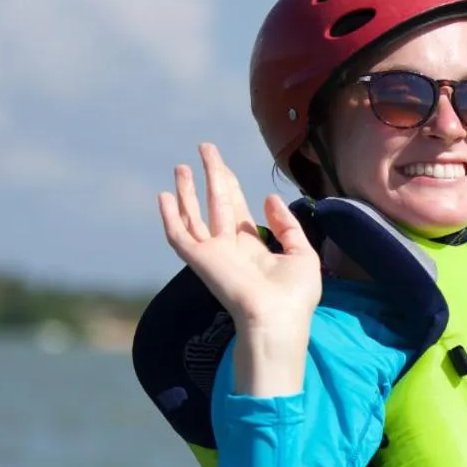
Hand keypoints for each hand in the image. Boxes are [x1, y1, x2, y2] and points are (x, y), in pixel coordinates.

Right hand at [158, 143, 320, 333]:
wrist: (277, 319)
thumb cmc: (295, 295)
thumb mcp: (302, 254)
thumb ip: (287, 225)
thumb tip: (268, 198)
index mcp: (253, 249)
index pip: (238, 211)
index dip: (232, 187)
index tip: (226, 168)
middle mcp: (230, 249)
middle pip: (217, 204)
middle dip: (212, 176)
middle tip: (206, 147)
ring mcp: (213, 254)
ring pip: (195, 215)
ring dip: (188, 190)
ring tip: (183, 165)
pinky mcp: (199, 259)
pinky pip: (179, 235)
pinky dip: (170, 216)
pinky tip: (164, 196)